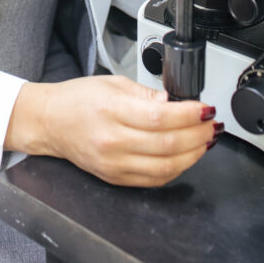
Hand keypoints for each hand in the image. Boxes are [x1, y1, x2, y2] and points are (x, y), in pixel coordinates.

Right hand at [5, 74, 217, 186]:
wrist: (51, 121)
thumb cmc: (78, 99)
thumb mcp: (113, 83)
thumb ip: (146, 94)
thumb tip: (175, 102)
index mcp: (112, 111)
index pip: (160, 117)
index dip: (189, 115)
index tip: (206, 108)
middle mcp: (113, 141)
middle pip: (167, 144)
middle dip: (198, 135)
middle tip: (213, 125)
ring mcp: (114, 164)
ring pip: (165, 167)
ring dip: (193, 155)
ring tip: (206, 141)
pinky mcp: (116, 178)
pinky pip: (154, 180)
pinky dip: (176, 169)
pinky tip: (186, 156)